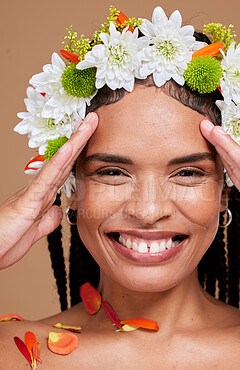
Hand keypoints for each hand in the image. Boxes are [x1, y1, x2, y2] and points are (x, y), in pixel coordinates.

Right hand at [0, 112, 97, 268]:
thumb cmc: (6, 240)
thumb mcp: (35, 231)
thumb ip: (48, 220)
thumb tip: (59, 209)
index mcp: (43, 197)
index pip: (65, 171)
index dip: (79, 154)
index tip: (90, 138)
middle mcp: (40, 190)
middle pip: (65, 161)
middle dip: (80, 140)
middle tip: (93, 120)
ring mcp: (35, 192)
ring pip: (59, 163)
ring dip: (74, 143)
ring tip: (87, 124)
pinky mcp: (29, 200)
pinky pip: (47, 178)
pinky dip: (58, 162)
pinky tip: (69, 148)